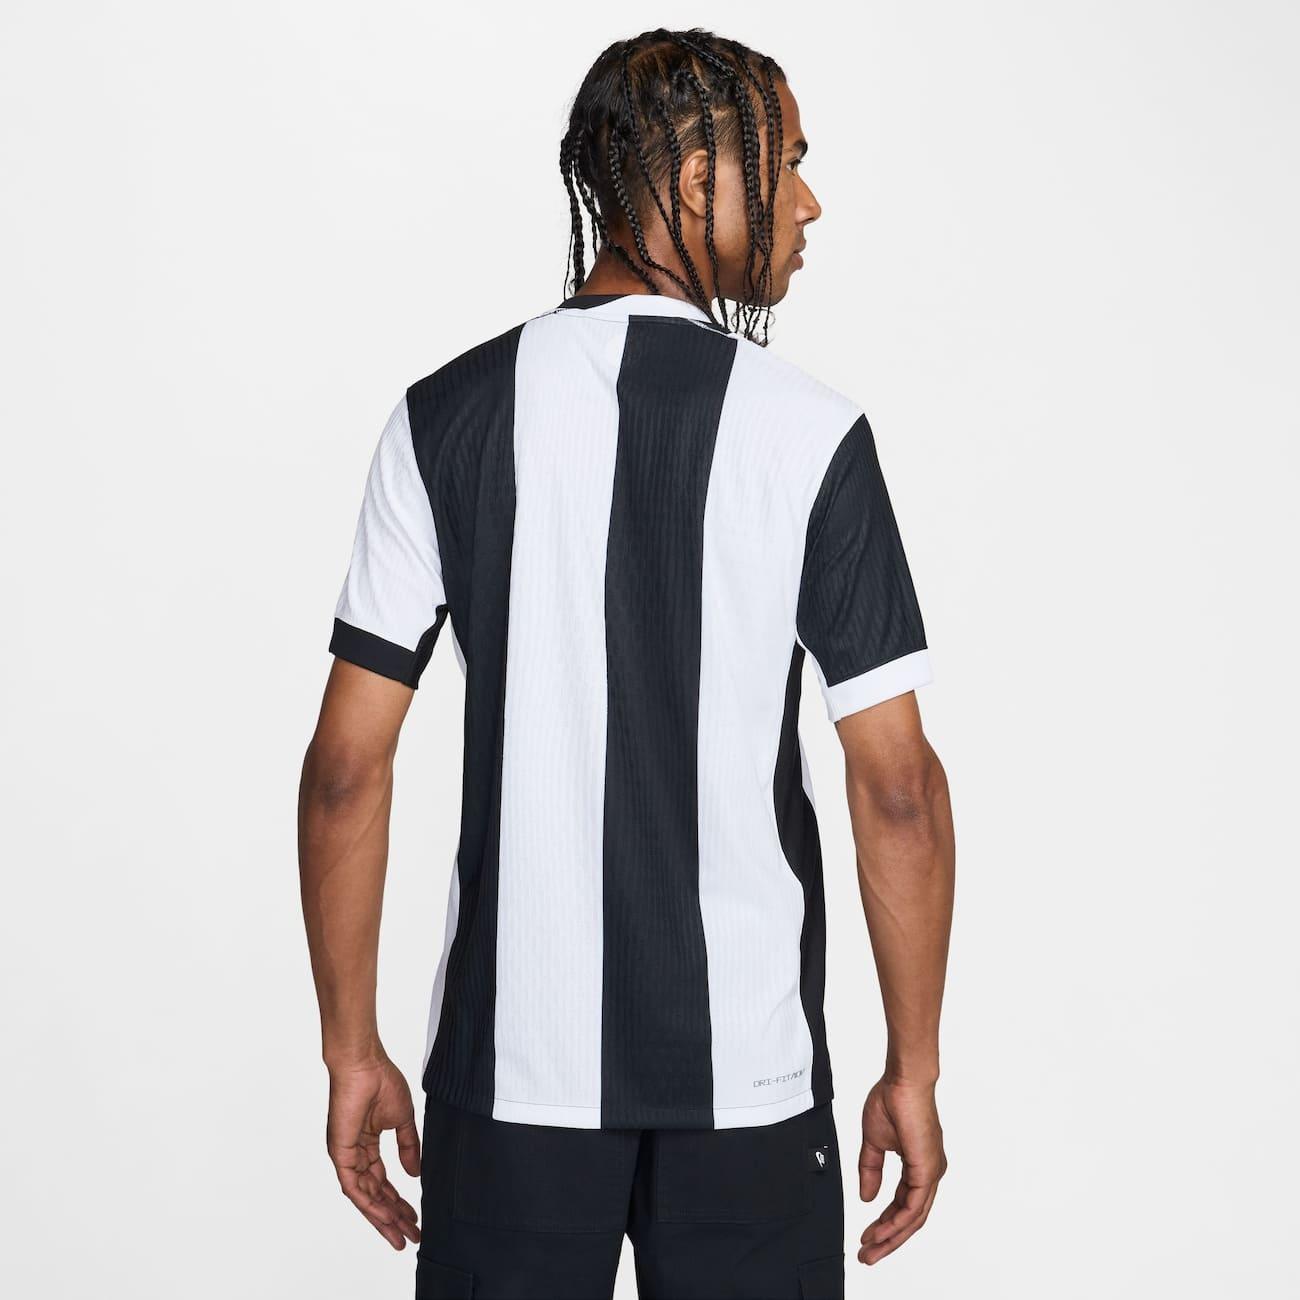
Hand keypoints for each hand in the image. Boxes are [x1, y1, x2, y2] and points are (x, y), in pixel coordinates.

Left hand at [325, 1054, 422, 1248]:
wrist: (364, 1064)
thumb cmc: (381, 1081)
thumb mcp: (402, 1119)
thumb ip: (408, 1147)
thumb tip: (415, 1173)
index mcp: (367, 1144)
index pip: (382, 1181)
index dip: (397, 1201)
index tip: (414, 1217)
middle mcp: (354, 1154)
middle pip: (374, 1194)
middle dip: (392, 1215)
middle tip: (410, 1234)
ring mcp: (346, 1155)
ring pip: (364, 1196)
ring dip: (382, 1216)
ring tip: (400, 1233)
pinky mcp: (340, 1153)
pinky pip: (354, 1187)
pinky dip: (369, 1203)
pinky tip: (384, 1216)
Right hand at [857, 1075, 946, 1264]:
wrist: (903, 1081)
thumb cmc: (892, 1100)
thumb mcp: (873, 1141)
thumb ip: (870, 1170)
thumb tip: (867, 1197)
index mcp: (919, 1166)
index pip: (902, 1205)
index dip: (884, 1223)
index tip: (866, 1237)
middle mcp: (929, 1173)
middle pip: (910, 1219)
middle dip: (888, 1240)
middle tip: (867, 1255)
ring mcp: (931, 1173)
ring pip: (914, 1218)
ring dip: (891, 1236)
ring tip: (870, 1250)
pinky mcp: (927, 1169)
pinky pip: (914, 1206)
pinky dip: (897, 1222)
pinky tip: (882, 1231)